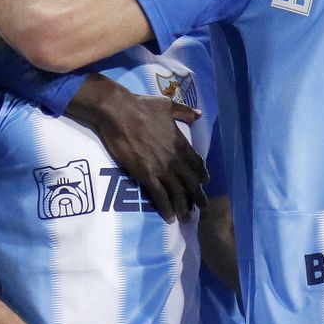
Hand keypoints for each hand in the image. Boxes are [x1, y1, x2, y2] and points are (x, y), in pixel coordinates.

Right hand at [68, 76, 207, 222]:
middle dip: (197, 196)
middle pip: (191, 182)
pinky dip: (166, 208)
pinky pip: (160, 196)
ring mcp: (161, 168)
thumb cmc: (141, 106)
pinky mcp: (146, 175)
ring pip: (177, 192)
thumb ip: (185, 112)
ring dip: (184, 207)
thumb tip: (199, 114)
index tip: (205, 183)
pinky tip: (170, 218)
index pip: (196, 163)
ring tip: (187, 217)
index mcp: (181, 142)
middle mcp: (174, 158)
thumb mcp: (168, 105)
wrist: (118, 112)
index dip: (202, 175)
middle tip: (202, 207)